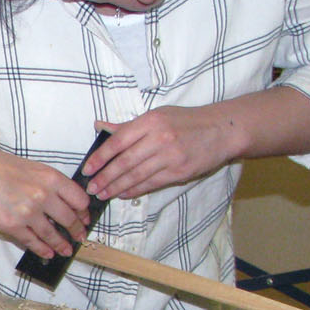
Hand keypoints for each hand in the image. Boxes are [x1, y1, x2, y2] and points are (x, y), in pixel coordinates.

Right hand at [0, 144, 92, 257]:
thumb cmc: (0, 167)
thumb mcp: (34, 169)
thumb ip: (52, 185)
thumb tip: (68, 206)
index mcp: (51, 178)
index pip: (79, 200)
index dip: (84, 213)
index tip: (85, 220)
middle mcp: (42, 195)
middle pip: (69, 219)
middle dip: (76, 232)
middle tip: (79, 238)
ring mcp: (27, 212)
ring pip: (52, 235)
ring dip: (61, 245)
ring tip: (65, 250)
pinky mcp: (11, 225)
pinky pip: (31, 242)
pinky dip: (42, 249)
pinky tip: (47, 253)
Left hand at [81, 90, 309, 201]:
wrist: (222, 130)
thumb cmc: (187, 121)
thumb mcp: (158, 115)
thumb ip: (128, 126)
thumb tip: (100, 126)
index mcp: (150, 121)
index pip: (118, 141)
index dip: (100, 157)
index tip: (87, 168)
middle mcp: (159, 138)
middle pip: (124, 162)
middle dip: (104, 177)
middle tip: (91, 188)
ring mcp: (170, 156)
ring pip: (136, 175)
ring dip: (116, 187)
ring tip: (103, 194)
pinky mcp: (179, 171)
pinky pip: (151, 183)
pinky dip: (135, 190)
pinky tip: (123, 194)